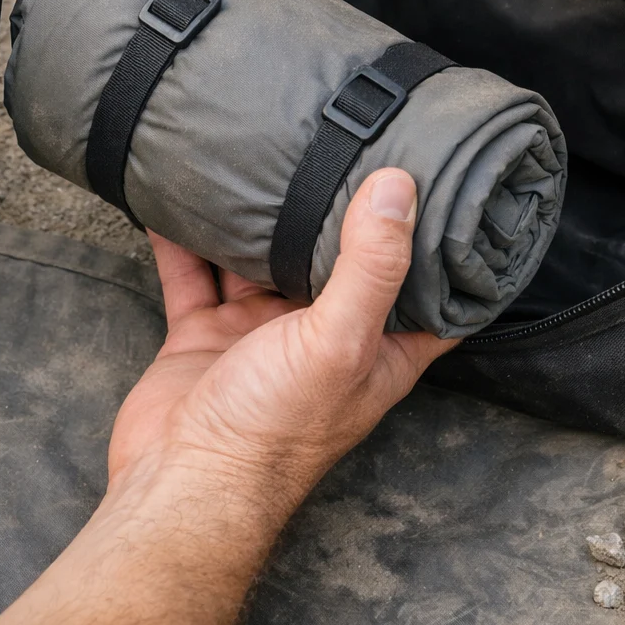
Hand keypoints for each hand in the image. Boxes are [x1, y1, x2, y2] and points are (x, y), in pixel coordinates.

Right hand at [110, 167, 455, 507]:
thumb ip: (370, 267)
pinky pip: (195, 274)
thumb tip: (398, 189)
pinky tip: (177, 193)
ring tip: (258, 154)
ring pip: (261, 260)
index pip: (425, 292)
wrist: (181, 484)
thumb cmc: (271, 434)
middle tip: (345, 141)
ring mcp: (260, 336)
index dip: (440, 243)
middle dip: (339, 209)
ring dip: (257, 217)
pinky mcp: (206, 336)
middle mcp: (323, 339)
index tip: (447, 182)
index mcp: (375, 350)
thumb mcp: (338, 343)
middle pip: (337, 261)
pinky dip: (184, 237)